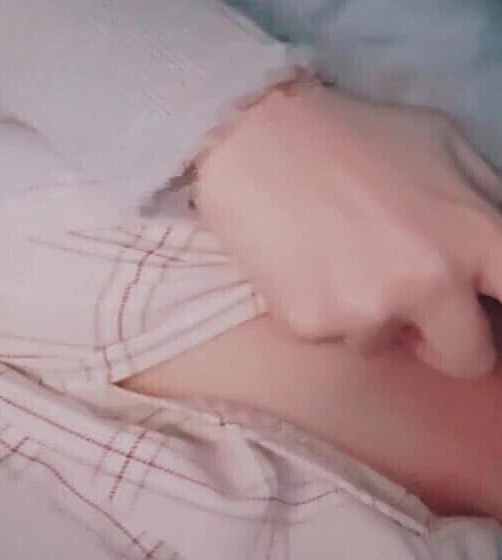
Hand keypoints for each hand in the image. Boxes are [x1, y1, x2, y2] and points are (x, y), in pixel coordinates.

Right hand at [194, 84, 501, 376]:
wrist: (255, 141)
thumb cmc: (351, 135)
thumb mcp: (442, 144)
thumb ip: (484, 203)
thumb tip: (493, 259)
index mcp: (472, 236)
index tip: (484, 319)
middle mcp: (427, 284)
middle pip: (466, 358)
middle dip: (443, 339)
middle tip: (408, 301)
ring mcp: (366, 312)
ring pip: (380, 343)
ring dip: (367, 314)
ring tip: (335, 258)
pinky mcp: (310, 325)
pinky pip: (330, 334)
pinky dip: (321, 309)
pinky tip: (302, 265)